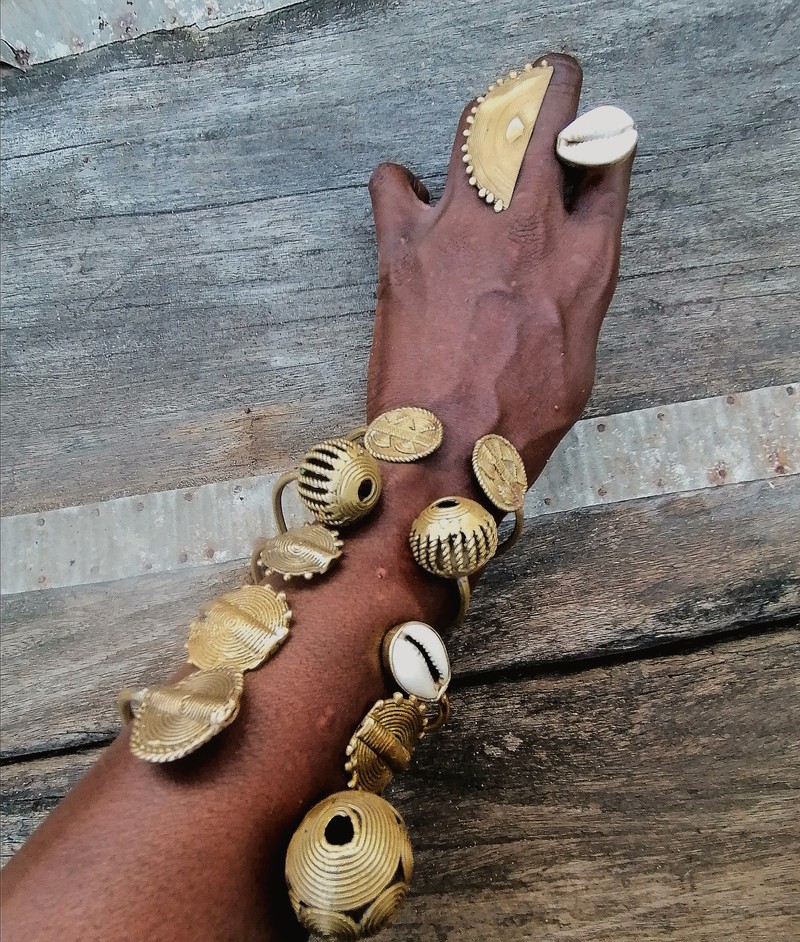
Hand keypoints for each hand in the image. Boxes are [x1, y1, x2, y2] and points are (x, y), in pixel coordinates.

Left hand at [366, 54, 634, 481]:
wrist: (446, 453)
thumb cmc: (516, 423)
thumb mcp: (577, 361)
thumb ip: (576, 298)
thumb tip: (564, 274)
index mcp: (586, 260)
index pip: (605, 166)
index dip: (595, 143)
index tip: (585, 141)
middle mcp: (530, 228)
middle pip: (548, 116)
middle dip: (550, 85)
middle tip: (545, 80)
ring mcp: (463, 228)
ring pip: (478, 126)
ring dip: (484, 116)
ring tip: (482, 125)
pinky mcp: (404, 244)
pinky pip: (392, 180)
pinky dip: (397, 181)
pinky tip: (404, 196)